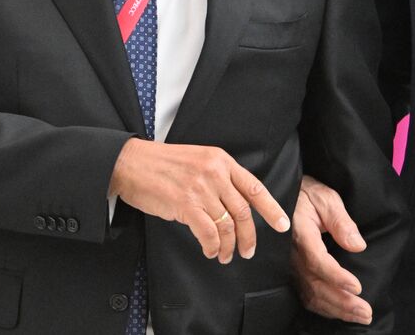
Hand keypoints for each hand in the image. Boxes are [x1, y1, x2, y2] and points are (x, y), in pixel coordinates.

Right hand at [110, 139, 288, 263]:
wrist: (131, 163)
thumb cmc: (162, 165)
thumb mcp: (198, 160)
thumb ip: (218, 177)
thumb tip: (233, 205)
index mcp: (221, 160)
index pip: (254, 187)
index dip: (271, 209)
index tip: (282, 224)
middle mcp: (215, 173)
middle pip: (243, 211)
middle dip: (249, 236)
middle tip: (247, 251)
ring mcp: (201, 188)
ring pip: (227, 225)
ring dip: (229, 246)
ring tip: (226, 255)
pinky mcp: (185, 204)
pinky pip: (208, 233)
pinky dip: (213, 246)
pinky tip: (210, 251)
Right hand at [291, 175, 372, 324]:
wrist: (284, 197)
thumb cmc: (308, 195)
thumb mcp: (326, 197)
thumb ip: (341, 221)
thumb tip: (358, 245)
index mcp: (300, 234)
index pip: (317, 261)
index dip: (337, 277)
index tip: (357, 287)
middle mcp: (293, 255)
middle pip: (316, 285)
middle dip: (342, 301)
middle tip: (366, 311)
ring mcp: (291, 267)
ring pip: (312, 295)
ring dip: (337, 309)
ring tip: (360, 316)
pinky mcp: (293, 273)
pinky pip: (306, 295)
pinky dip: (324, 308)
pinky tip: (341, 313)